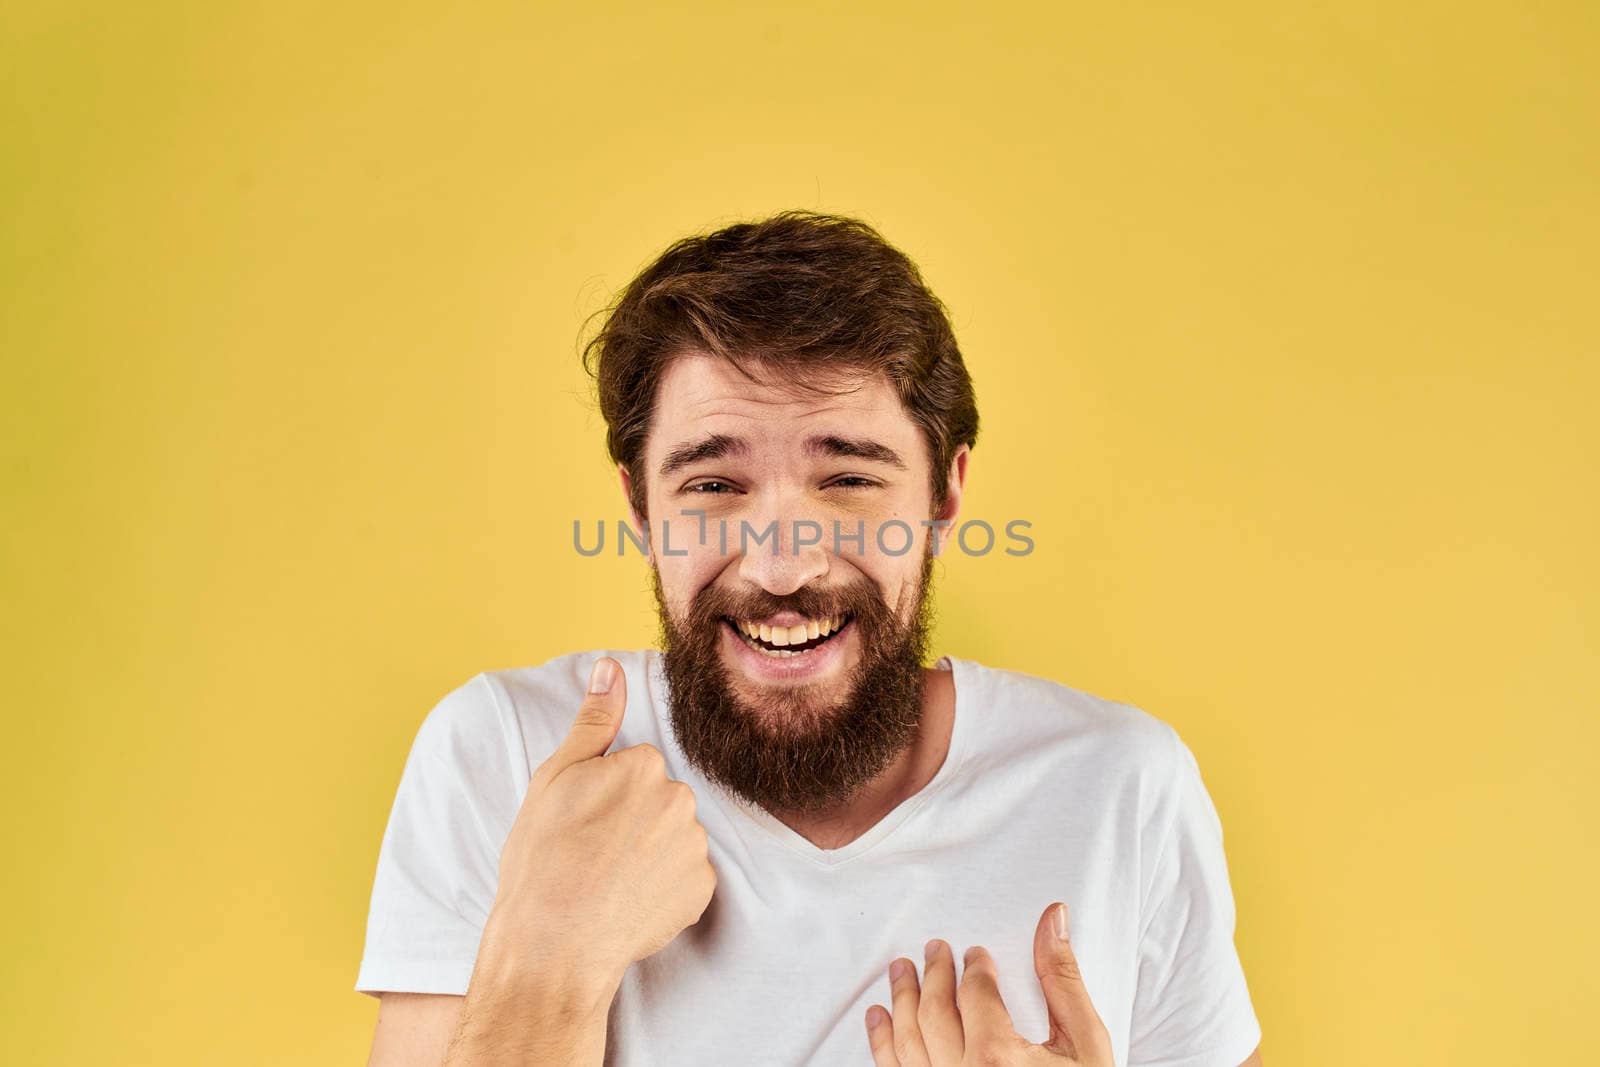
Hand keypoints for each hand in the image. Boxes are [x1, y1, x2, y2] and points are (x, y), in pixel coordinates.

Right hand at [484, 656, 716, 985]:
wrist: (553, 945)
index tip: (582, 821)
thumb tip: (610, 667)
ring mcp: (695, 848)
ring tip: (608, 879)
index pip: (635, 767)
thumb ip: (593, 720)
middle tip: (592, 851)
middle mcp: (680, 801)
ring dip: (650, 852)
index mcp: (645, 766)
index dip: (605, 795)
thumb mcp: (555, 779)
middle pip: (660, 799)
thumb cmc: (543, 859)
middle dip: (633, 819)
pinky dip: (663, 887)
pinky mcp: (702, 891)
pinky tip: (629, 900)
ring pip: (674, 837)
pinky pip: (685, 877)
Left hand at [865, 903, 1113, 1065]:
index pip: (975, 993)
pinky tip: (878, 1020)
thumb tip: (1052, 920)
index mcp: (999, 1058)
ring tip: (899, 973)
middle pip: (934, 1011)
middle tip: (932, 950)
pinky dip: (881, 1044)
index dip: (973, 968)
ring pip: (906, 1042)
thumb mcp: (1086, 1044)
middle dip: (932, 975)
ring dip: (899, 1001)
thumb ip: (1062, 979)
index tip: (974, 955)